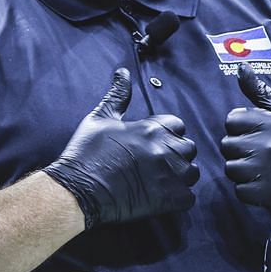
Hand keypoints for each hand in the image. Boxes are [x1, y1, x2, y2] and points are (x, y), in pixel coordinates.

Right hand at [44, 68, 198, 227]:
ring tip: (161, 181)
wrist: (78, 190)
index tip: (153, 144)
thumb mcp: (101, 118)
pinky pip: (189, 198)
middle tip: (156, 164)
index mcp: (151, 128)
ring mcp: (169, 175)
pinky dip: (178, 199)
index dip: (167, 134)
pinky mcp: (168, 199)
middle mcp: (164, 149)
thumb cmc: (86, 153)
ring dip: (180, 176)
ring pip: (192, 172)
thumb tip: (123, 72)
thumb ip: (118, 94)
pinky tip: (161, 197)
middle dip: (176, 154)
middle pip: (188, 148)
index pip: (177, 125)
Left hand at [220, 63, 270, 211]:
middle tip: (257, 152)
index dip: (239, 127)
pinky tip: (263, 183)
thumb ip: (259, 90)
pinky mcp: (267, 194)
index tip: (253, 133)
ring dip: (241, 170)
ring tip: (260, 168)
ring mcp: (269, 171)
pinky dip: (248, 189)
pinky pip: (239, 190)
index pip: (232, 120)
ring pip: (231, 168)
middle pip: (227, 145)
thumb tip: (240, 66)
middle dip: (238, 148)